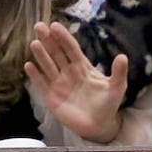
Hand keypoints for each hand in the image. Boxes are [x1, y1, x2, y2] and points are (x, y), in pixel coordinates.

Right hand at [24, 22, 128, 143]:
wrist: (99, 126)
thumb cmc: (107, 104)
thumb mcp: (117, 87)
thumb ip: (119, 73)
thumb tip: (123, 56)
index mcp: (82, 66)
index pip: (71, 48)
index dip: (63, 37)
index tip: (55, 26)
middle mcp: (68, 72)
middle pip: (56, 53)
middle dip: (48, 40)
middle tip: (39, 26)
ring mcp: (59, 84)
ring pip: (48, 66)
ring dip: (41, 55)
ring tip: (34, 43)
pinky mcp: (52, 98)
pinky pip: (42, 85)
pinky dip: (35, 76)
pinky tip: (28, 65)